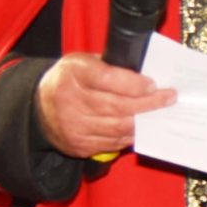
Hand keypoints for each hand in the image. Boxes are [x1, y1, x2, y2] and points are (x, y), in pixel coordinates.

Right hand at [36, 52, 174, 157]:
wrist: (37, 106)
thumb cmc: (69, 80)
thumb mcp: (83, 62)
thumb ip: (111, 67)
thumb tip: (147, 76)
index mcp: (74, 73)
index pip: (108, 79)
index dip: (134, 84)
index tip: (154, 84)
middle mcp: (70, 100)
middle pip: (118, 107)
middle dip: (149, 104)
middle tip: (169, 99)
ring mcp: (73, 125)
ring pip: (118, 128)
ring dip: (143, 122)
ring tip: (159, 114)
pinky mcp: (78, 144)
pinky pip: (112, 143)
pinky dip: (129, 136)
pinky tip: (140, 127)